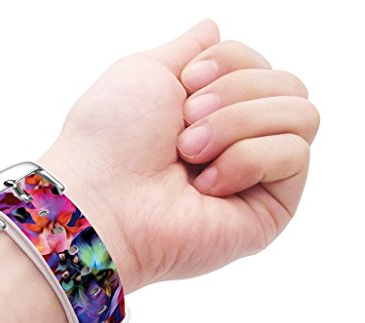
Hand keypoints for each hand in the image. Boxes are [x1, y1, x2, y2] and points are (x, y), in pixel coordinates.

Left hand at [39, 20, 319, 292]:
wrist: (103, 199)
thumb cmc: (112, 138)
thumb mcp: (149, 69)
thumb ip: (189, 49)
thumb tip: (214, 29)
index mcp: (214, 111)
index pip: (264, 66)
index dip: (231, 62)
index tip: (188, 82)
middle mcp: (239, 142)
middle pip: (289, 86)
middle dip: (235, 93)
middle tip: (185, 124)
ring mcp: (256, 178)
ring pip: (302, 116)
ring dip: (237, 124)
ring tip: (190, 154)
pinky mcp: (270, 210)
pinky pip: (295, 155)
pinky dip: (246, 159)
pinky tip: (207, 186)